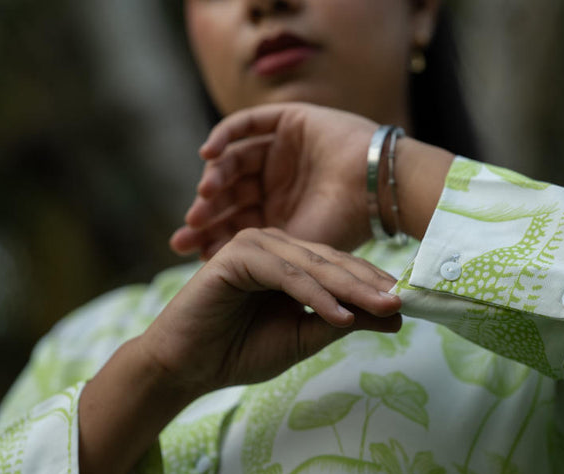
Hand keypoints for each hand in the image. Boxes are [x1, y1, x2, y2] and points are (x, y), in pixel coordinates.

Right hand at [146, 227, 400, 396]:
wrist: (188, 368)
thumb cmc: (241, 351)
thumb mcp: (305, 336)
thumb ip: (345, 321)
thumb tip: (396, 316)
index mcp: (290, 260)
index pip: (341, 267)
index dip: (374, 284)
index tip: (409, 303)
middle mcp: (275, 245)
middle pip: (333, 262)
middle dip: (371, 284)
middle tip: (405, 301)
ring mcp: (255, 245)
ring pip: (313, 265)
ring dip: (351, 288)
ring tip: (385, 307)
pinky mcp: (235, 255)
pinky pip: (286, 275)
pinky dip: (314, 295)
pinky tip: (341, 315)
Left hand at [171, 103, 379, 258]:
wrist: (376, 191)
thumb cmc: (342, 225)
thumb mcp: (291, 246)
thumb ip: (254, 249)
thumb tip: (207, 263)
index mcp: (280, 209)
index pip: (235, 218)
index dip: (210, 232)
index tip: (187, 249)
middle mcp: (278, 179)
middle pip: (230, 190)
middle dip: (207, 210)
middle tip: (189, 227)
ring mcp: (283, 149)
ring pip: (235, 160)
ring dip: (215, 177)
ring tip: (204, 197)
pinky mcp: (289, 120)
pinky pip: (247, 124)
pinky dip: (224, 136)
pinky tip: (208, 156)